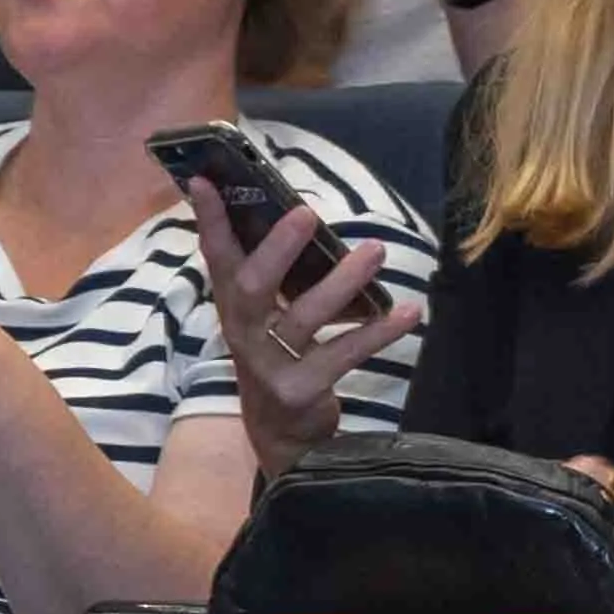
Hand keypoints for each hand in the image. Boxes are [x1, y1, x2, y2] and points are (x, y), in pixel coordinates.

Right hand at [198, 181, 422, 467]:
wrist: (279, 432)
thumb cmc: (278, 356)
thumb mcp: (265, 316)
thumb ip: (274, 272)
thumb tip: (295, 213)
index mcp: (234, 306)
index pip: (217, 257)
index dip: (210, 221)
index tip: (204, 181)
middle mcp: (245, 332)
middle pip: (253, 286)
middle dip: (278, 248)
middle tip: (306, 213)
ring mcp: (270, 364)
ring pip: (304, 318)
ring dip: (342, 283)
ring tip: (375, 251)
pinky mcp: (301, 390)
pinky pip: (344, 354)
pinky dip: (379, 332)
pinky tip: (409, 311)